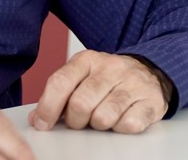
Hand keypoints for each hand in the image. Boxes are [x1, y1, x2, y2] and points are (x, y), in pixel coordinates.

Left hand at [28, 50, 168, 133]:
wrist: (150, 71)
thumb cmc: (109, 79)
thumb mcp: (82, 77)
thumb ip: (59, 94)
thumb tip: (36, 118)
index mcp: (88, 59)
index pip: (60, 82)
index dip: (48, 107)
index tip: (42, 124)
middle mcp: (111, 67)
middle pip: (80, 104)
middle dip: (76, 121)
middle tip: (80, 121)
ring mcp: (133, 83)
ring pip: (104, 117)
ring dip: (99, 125)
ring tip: (102, 118)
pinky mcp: (151, 100)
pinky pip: (129, 124)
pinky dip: (121, 128)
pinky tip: (121, 118)